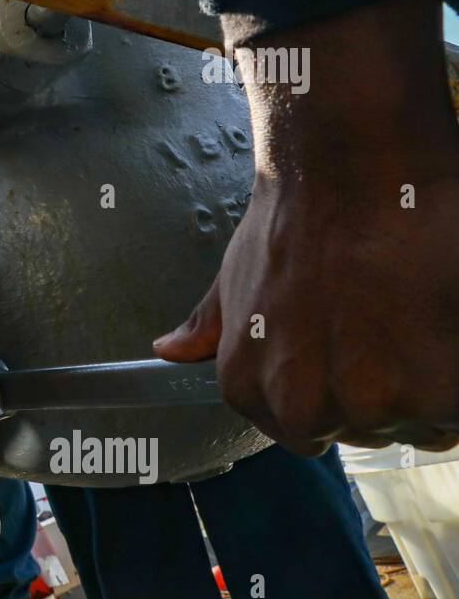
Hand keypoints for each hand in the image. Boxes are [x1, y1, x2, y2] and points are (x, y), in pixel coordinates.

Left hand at [154, 0, 458, 453]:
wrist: (350, 165)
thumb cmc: (296, 214)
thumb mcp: (233, 275)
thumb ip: (209, 326)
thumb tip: (169, 351)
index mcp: (249, 389)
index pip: (309, 433)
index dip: (340, 392)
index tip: (356, 350)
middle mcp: (303, 407)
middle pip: (368, 431)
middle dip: (388, 387)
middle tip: (393, 321)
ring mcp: (370, 402)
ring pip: (421, 423)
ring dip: (431, 380)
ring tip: (415, 312)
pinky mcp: (436, 387)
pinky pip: (457, 409)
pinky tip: (442, 315)